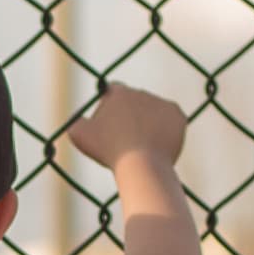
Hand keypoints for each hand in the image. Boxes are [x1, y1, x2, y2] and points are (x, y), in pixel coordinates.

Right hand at [68, 83, 186, 169]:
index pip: (112, 90)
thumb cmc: (108, 150)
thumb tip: (78, 119)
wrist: (142, 164)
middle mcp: (142, 92)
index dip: (109, 105)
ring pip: (152, 110)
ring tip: (139, 144)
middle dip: (129, 114)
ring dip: (146, 122)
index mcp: (119, 92)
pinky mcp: (177, 115)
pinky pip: (169, 120)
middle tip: (123, 137)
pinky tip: (154, 143)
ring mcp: (161, 103)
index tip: (107, 121)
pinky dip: (163, 130)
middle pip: (133, 100)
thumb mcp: (79, 136)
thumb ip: (76, 122)